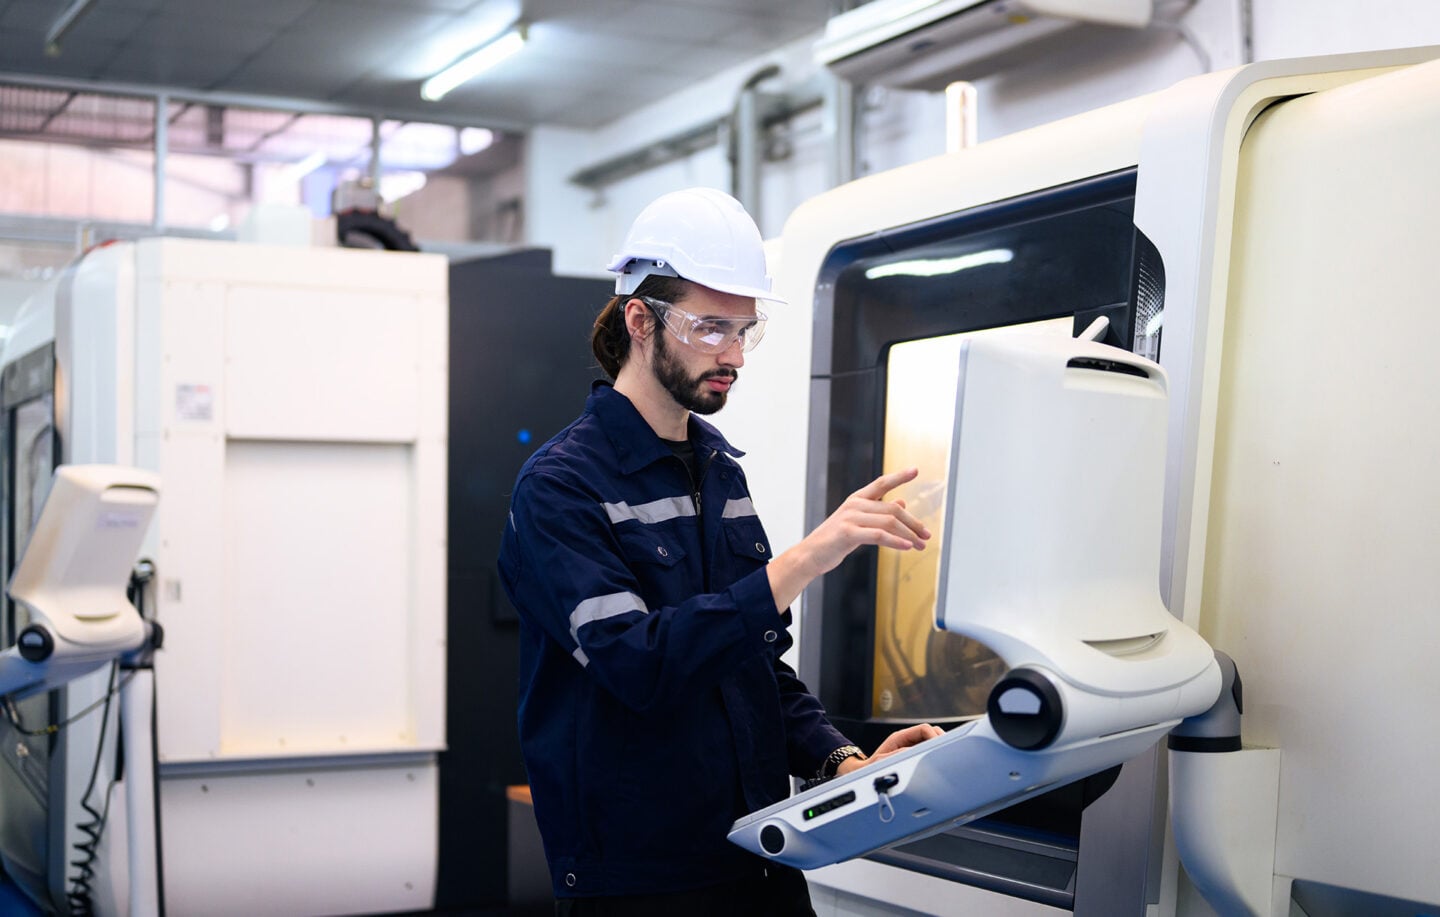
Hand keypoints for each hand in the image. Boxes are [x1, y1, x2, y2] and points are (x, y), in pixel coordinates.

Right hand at [767, 468, 931, 611]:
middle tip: (926, 535)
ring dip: (909, 535)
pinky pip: (879, 535)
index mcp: (857, 499)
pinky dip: (896, 541)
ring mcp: (850, 517)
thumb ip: (878, 513)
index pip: (881, 483)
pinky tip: (907, 547)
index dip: (899, 476)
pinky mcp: (848, 533)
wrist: (810, 555)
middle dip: (913, 523)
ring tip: (920, 545)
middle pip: (893, 509)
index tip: (915, 470)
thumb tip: (903, 502)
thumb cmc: (834, 540)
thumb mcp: (858, 523)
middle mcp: (854, 505)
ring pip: (889, 522)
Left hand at [835, 723, 945, 776]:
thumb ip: (897, 756)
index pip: (924, 729)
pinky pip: (928, 749)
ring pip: (931, 740)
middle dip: (940, 740)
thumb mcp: (882, 762)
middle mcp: (906, 740)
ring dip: (938, 746)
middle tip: (947, 754)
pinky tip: (938, 762)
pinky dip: (935, 753)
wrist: (860, 775)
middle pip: (931, 732)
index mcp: (900, 738)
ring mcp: (910, 746)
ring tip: (944, 758)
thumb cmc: (869, 769)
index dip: (935, 736)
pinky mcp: (912, 754)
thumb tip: (913, 751)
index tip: (941, 748)